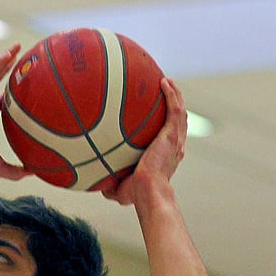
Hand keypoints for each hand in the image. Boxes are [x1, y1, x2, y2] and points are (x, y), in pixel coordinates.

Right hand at [0, 44, 29, 180]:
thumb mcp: (2, 168)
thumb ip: (17, 170)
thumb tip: (35, 172)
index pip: (0, 100)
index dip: (9, 90)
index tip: (21, 83)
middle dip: (6, 68)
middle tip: (20, 55)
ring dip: (2, 60)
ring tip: (15, 49)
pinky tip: (5, 56)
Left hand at [103, 77, 186, 205]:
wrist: (148, 192)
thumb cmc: (137, 194)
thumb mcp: (120, 189)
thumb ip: (110, 184)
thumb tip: (95, 184)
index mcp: (166, 156)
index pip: (169, 137)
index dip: (167, 126)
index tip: (158, 116)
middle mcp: (175, 146)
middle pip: (178, 121)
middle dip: (174, 104)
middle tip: (165, 91)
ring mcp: (175, 139)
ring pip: (180, 111)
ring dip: (176, 94)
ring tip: (168, 81)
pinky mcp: (172, 135)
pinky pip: (174, 109)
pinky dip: (172, 95)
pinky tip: (164, 82)